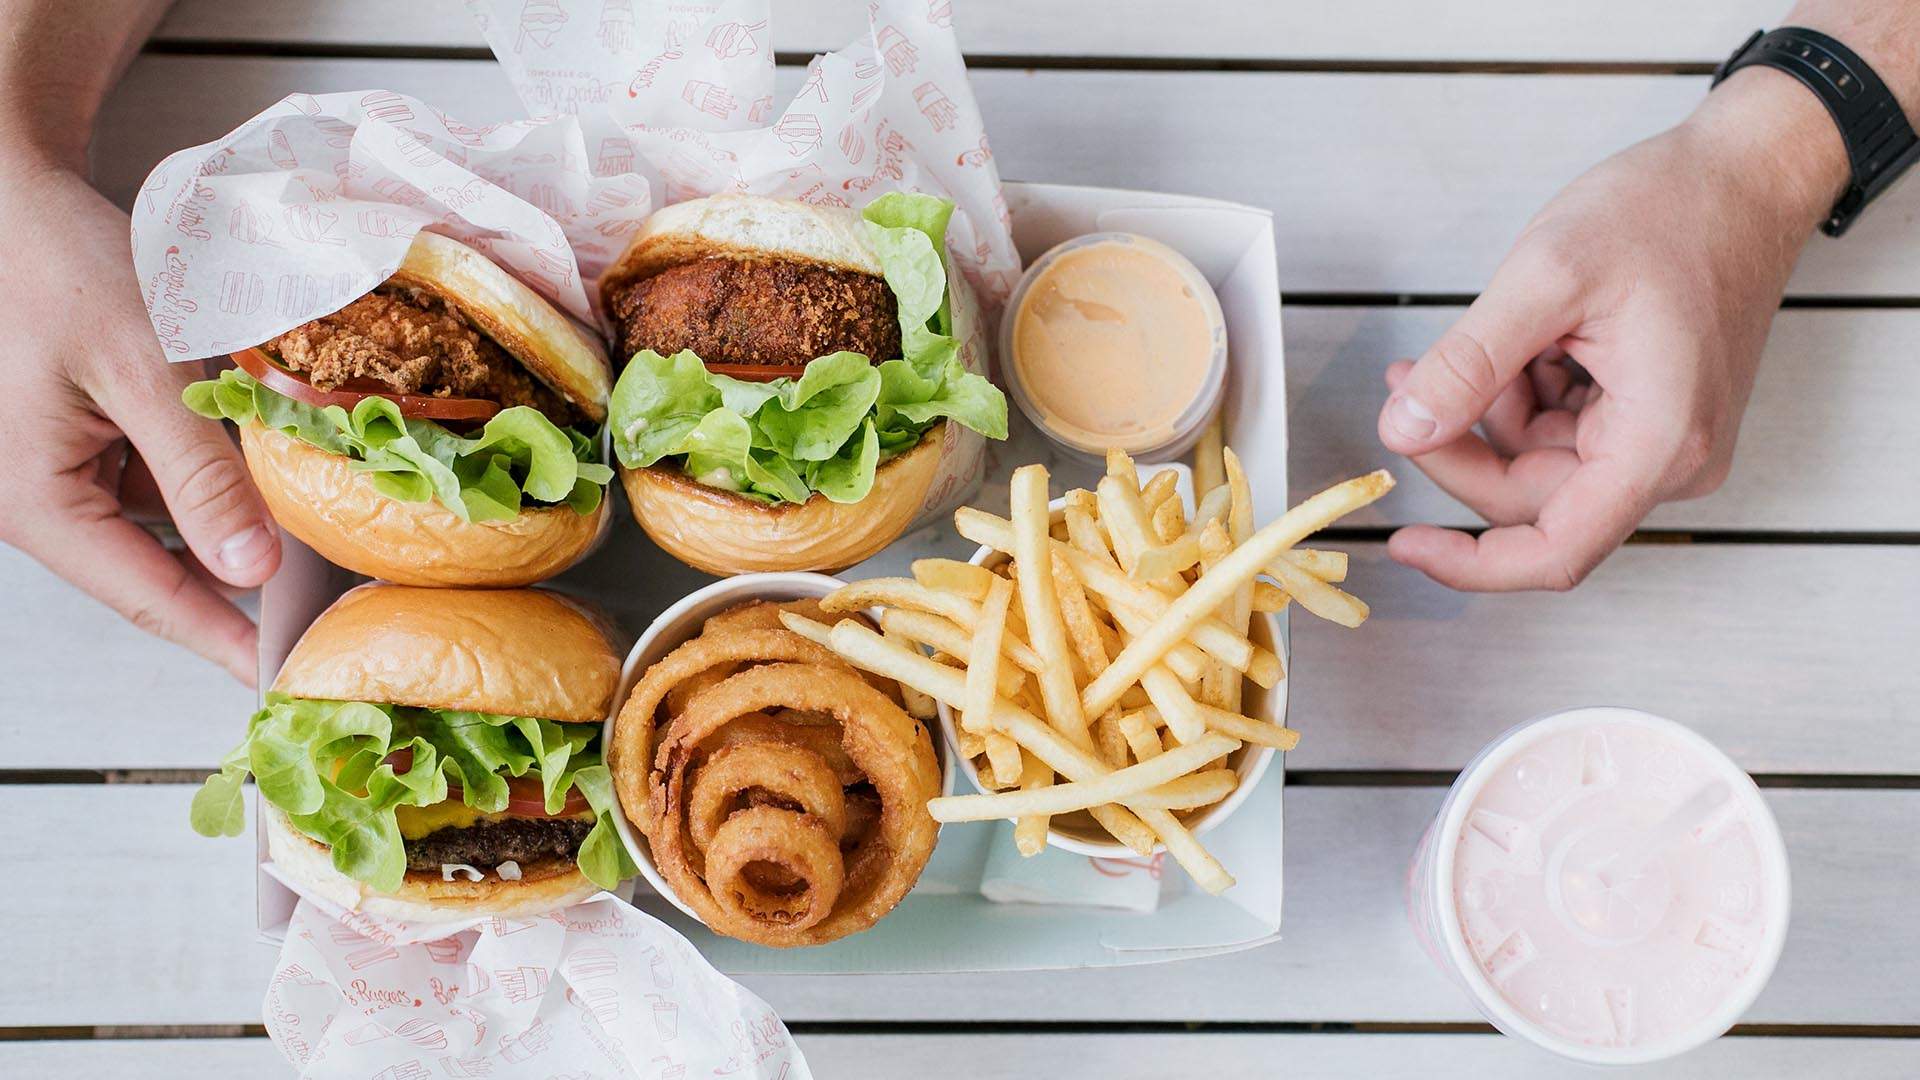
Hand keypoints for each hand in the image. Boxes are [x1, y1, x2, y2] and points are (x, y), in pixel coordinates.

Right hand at [0, 159, 279, 682]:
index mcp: (33, 503)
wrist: (8, 196)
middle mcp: (35, 504)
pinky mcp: (75, 447)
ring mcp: (54, 476)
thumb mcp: (139, 365)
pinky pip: (153, 484)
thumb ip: (198, 472)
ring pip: (165, 527)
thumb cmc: (54, 263)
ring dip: (234, 521)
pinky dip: (210, 477)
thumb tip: (252, 572)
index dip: (227, 642)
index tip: (293, 678)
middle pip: (159, 569)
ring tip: (320, 529)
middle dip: (245, 580)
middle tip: (335, 600)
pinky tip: (265, 464)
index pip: (149, 599)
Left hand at [1375, 69, 1847, 590]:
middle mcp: (1670, 460)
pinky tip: (1519, 340)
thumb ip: (1470, 364)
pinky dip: (1521, 392)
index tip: (1402, 543)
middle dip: (1460, 442)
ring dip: (1489, 409)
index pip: (1554, 551)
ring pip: (1537, 460)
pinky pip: (1561, 430)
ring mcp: (1663, 441)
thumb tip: (1402, 432)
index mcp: (1658, 444)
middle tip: (1405, 382)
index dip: (1471, 562)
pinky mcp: (1648, 417)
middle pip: (1530, 495)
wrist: (1744, 173)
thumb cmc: (1669, 210)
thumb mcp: (1548, 277)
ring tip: (1472, 340)